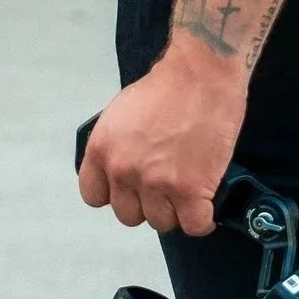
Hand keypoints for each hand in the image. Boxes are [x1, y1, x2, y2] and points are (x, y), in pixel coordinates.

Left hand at [78, 45, 246, 236]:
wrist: (201, 72)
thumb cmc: (169, 84)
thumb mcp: (122, 113)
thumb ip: (117, 146)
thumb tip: (126, 169)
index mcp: (101, 150)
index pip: (93, 196)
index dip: (116, 194)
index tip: (131, 189)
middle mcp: (123, 170)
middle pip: (129, 215)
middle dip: (148, 204)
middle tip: (166, 187)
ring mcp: (156, 183)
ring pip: (162, 223)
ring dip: (177, 211)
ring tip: (189, 192)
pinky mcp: (190, 190)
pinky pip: (194, 225)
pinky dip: (202, 219)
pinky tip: (205, 205)